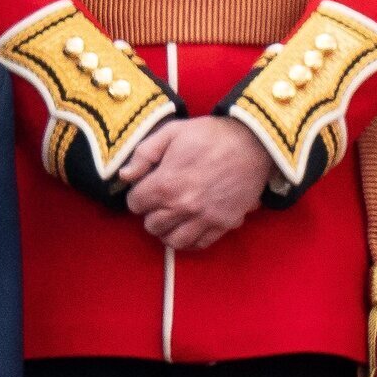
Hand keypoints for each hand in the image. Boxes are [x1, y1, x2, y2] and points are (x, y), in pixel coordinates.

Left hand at [119, 116, 273, 250]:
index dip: (138, 194)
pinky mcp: (223, 224)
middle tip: (159, 201)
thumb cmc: (210, 134)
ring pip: (173, 240)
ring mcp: (204, 218)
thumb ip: (144, 154)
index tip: (146, 187)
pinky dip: (190, 239)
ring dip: (168, 230)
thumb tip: (124, 176)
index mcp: (166, 183)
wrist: (252, 142)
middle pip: (152, 225)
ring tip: (172, 217)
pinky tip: (189, 226)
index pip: (135, 204)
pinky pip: (199, 244)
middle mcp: (183, 206)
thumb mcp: (172, 132)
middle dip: (151, 213)